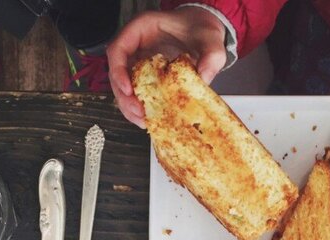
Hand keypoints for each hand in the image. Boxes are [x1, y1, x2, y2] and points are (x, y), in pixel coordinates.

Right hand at [108, 7, 226, 126]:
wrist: (204, 34)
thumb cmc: (201, 30)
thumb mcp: (211, 40)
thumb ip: (211, 56)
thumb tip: (204, 77)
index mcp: (142, 29)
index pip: (118, 49)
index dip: (118, 71)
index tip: (129, 90)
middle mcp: (136, 46)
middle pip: (117, 73)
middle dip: (124, 97)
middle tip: (139, 113)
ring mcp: (139, 62)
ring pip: (123, 87)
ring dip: (130, 107)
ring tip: (143, 121)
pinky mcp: (146, 77)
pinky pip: (136, 93)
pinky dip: (140, 108)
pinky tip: (149, 119)